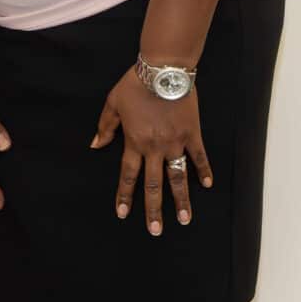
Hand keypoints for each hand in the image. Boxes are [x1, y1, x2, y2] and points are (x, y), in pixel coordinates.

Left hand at [91, 67, 211, 234]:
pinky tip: (205, 186)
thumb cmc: (134, 85)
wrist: (163, 71)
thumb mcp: (112, 104)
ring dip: (182, 200)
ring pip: (178, 177)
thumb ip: (105, 127)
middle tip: (155, 230)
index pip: (128, 175)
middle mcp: (155, 147)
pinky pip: (199, 157)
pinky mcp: (193, 134)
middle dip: (154, 209)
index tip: (123, 214)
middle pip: (154, 184)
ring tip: (184, 220)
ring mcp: (176, 142)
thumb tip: (95, 145)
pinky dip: (203, 171)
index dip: (125, 196)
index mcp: (134, 141)